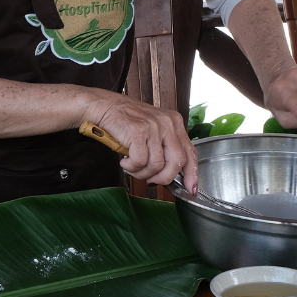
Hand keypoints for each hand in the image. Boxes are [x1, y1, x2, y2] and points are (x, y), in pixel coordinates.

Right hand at [82, 92, 198, 192]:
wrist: (104, 106)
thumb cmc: (126, 122)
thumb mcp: (153, 130)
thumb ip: (165, 148)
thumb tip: (171, 175)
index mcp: (174, 122)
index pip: (190, 152)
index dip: (192, 173)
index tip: (191, 189)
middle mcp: (167, 122)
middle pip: (177, 162)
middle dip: (164, 178)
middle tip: (152, 180)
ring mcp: (153, 126)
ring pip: (157, 165)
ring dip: (142, 173)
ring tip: (132, 167)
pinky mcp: (138, 131)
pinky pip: (140, 161)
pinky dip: (131, 167)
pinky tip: (125, 161)